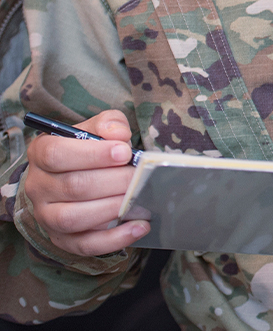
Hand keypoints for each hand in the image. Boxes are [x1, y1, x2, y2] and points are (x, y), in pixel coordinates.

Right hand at [24, 110, 149, 256]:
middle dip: (112, 181)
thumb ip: (109, 124)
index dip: (93, 154)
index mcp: (41, 152)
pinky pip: (84, 245)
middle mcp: (38, 186)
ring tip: (136, 198)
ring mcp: (46, 216)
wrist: (76, 174)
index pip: (57, 154)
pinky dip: (114, 239)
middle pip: (72, 186)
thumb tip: (119, 134)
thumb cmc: (89, 148)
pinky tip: (139, 226)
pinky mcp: (61, 239)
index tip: (124, 152)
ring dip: (111, 208)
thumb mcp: (97, 127)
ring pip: (73, 218)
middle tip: (138, 176)